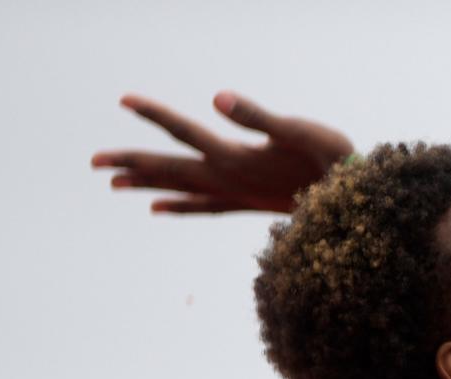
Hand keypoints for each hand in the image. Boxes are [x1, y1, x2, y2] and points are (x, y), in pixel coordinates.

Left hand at [91, 91, 354, 213]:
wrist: (357, 204)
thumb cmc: (334, 162)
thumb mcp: (298, 131)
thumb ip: (257, 116)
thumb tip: (218, 97)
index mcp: (236, 159)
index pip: (186, 132)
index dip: (155, 114)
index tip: (123, 100)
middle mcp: (231, 181)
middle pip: (171, 171)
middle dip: (132, 164)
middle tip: (93, 163)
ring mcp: (239, 195)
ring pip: (183, 191)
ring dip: (148, 185)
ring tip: (114, 184)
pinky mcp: (250, 203)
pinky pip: (205, 207)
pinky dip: (180, 206)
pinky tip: (160, 209)